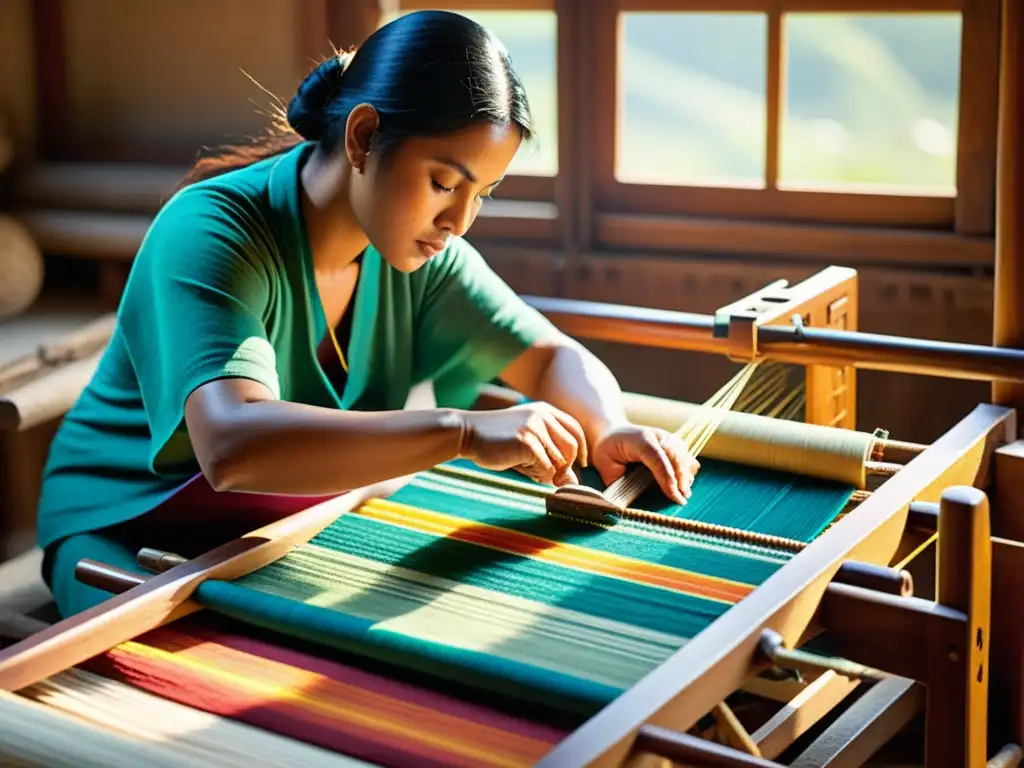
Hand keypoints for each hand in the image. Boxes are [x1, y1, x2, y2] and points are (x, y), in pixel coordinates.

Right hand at [459, 403, 586, 484]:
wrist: (466, 432)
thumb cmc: (495, 440)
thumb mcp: (526, 440)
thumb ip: (549, 453)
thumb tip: (572, 481)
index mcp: (544, 410)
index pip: (575, 430)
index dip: (581, 449)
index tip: (580, 464)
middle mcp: (543, 416)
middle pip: (571, 447)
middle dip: (564, 467)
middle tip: (549, 477)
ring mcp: (536, 428)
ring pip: (559, 461)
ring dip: (545, 472)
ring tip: (524, 467)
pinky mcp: (528, 442)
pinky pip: (545, 469)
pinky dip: (536, 475)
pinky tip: (518, 467)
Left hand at [591, 424, 698, 504]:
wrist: (614, 432)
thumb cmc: (608, 451)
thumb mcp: (605, 464)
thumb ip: (615, 480)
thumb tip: (627, 501)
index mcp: (640, 440)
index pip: (657, 459)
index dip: (667, 478)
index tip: (674, 496)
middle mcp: (657, 436)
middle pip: (676, 459)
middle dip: (680, 481)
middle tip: (681, 500)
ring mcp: (668, 438)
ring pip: (684, 458)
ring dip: (685, 476)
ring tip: (683, 494)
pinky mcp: (674, 442)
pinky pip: (686, 457)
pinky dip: (687, 471)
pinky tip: (683, 484)